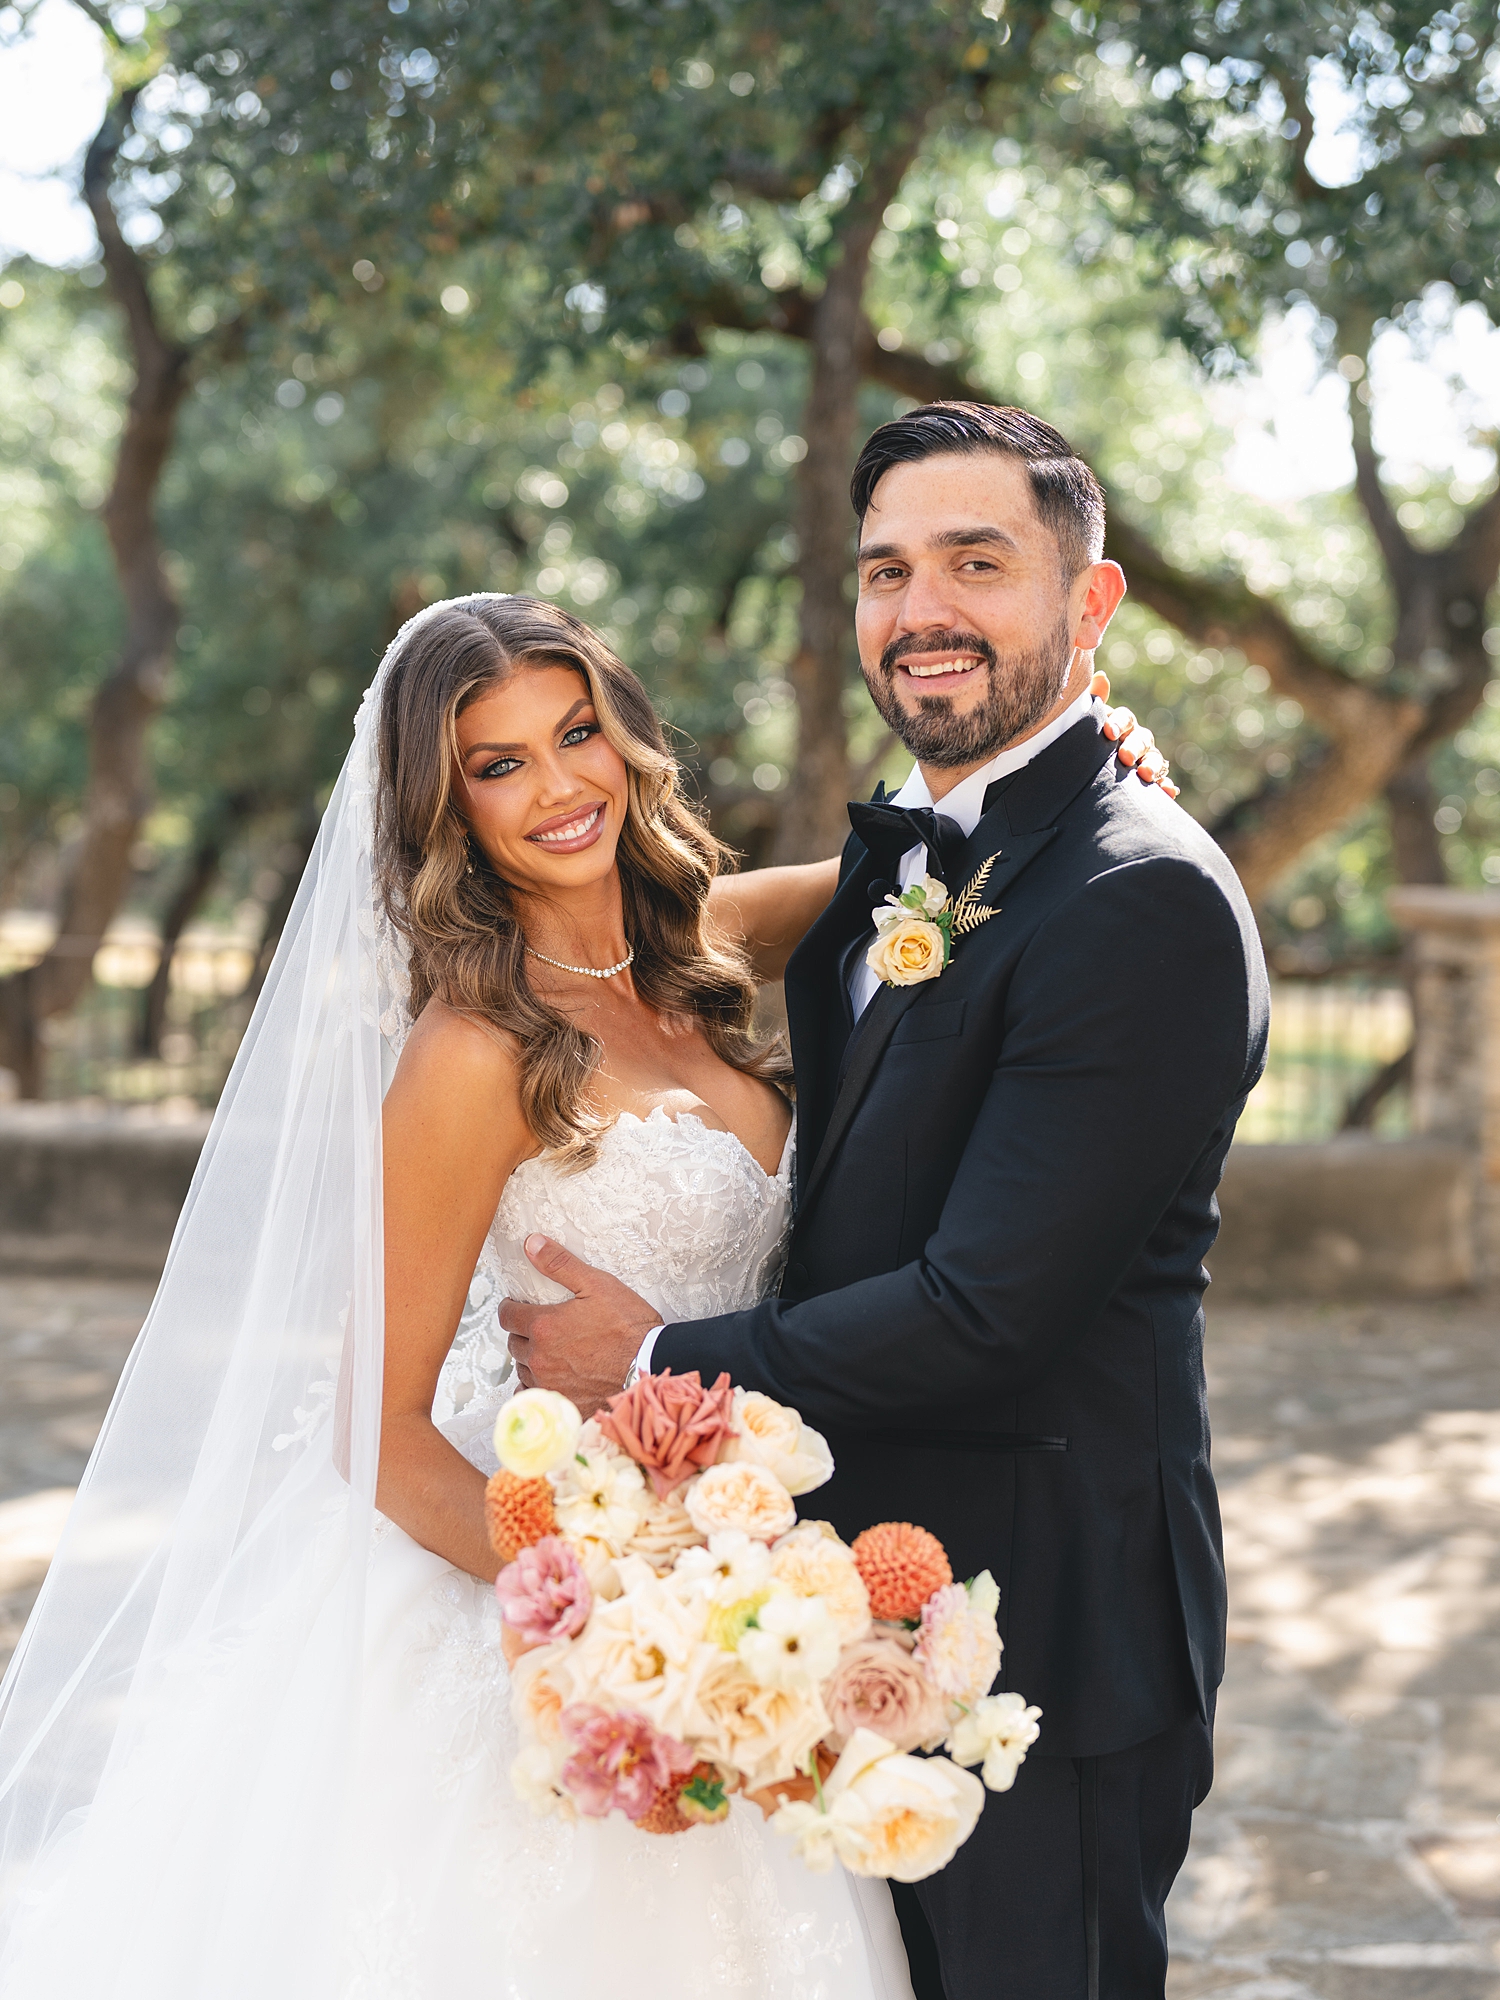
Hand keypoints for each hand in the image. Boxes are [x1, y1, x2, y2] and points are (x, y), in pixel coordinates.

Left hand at [499, 1234, 658, 1416]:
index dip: (512, 1308)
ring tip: (551, 1352)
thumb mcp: (596, 1284)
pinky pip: (533, 1395)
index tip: (519, 1306)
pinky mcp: (562, 1403)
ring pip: (523, 1369)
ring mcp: (549, 1384)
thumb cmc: (628, 1325)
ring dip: (531, 1359)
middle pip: (514, 1343)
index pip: (507, 1315)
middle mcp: (540, 1358)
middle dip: (523, 1333)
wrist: (650, 1365)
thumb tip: (531, 1243)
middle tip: (542, 1328)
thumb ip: (560, 1264)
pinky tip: (552, 1378)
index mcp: (543, 1326)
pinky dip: (537, 1386)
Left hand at [1090, 670, 1179, 800]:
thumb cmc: (1084, 742)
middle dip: (1135, 747)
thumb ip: (1092, 702)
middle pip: (1142, 739)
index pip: (1125, 718)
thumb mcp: (1084, 723)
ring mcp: (1146, 761)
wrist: (1081, 774)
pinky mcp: (1149, 782)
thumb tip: (1101, 677)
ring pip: (1155, 760)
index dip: (1119, 723)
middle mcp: (1137, 741)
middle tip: (1125, 757)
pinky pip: (1162, 782)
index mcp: (1121, 725)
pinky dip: (1165, 787)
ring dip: (1153, 766)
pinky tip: (1168, 792)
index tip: (1108, 732)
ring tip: (1145, 775)